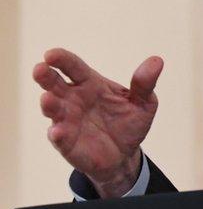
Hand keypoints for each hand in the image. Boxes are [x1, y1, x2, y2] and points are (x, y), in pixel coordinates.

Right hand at [32, 48, 162, 196]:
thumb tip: (157, 61)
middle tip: (40, 69)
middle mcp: (74, 100)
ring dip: (49, 104)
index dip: (62, 59)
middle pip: (55, 84)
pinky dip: (58, 134)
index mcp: (91, 84)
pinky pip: (59, 138)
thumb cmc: (129, 122)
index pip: (74, 67)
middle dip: (46, 76)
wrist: (125, 155)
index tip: (51, 54)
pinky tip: (58, 132)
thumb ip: (145, 83)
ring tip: (47, 99)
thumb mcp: (143, 102)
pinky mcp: (67, 143)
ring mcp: (67, 121)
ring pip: (53, 110)